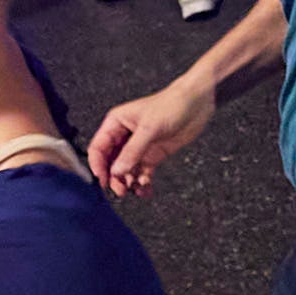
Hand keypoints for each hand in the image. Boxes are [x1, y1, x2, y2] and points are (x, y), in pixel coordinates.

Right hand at [90, 76, 216, 196]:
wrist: (197, 103)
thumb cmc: (171, 105)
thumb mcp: (149, 128)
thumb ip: (132, 151)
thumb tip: (117, 171)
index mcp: (116, 123)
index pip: (98, 148)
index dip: (98, 166)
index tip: (103, 181)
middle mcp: (124, 136)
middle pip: (111, 162)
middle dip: (115, 178)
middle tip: (121, 191)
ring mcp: (139, 146)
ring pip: (126, 170)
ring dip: (129, 182)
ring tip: (136, 189)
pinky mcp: (153, 154)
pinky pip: (142, 172)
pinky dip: (143, 182)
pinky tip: (146, 188)